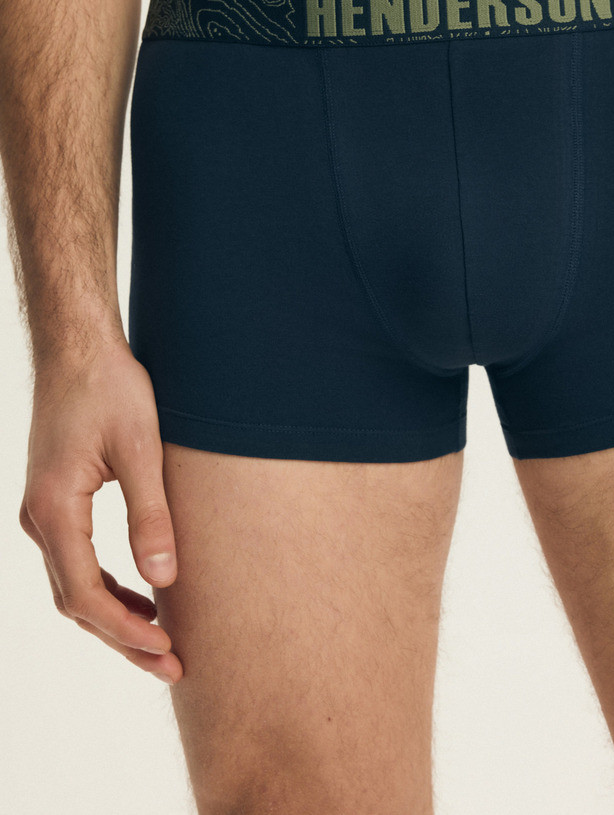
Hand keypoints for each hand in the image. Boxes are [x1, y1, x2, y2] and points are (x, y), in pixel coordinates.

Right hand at [18, 339, 182, 684]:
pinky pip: (74, 562)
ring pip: (73, 586)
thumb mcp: (141, 449)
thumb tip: (164, 579)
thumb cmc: (110, 388)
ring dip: (115, 617)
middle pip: (76, 602)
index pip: (87, 594)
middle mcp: (38, 518)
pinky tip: (142, 595)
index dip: (127, 630)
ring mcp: (42, 512)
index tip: (169, 651)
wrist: (76, 348)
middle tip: (174, 666)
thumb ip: (151, 515)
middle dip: (124, 638)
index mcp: (55, 509)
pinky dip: (105, 588)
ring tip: (163, 642)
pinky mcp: (54, 503)